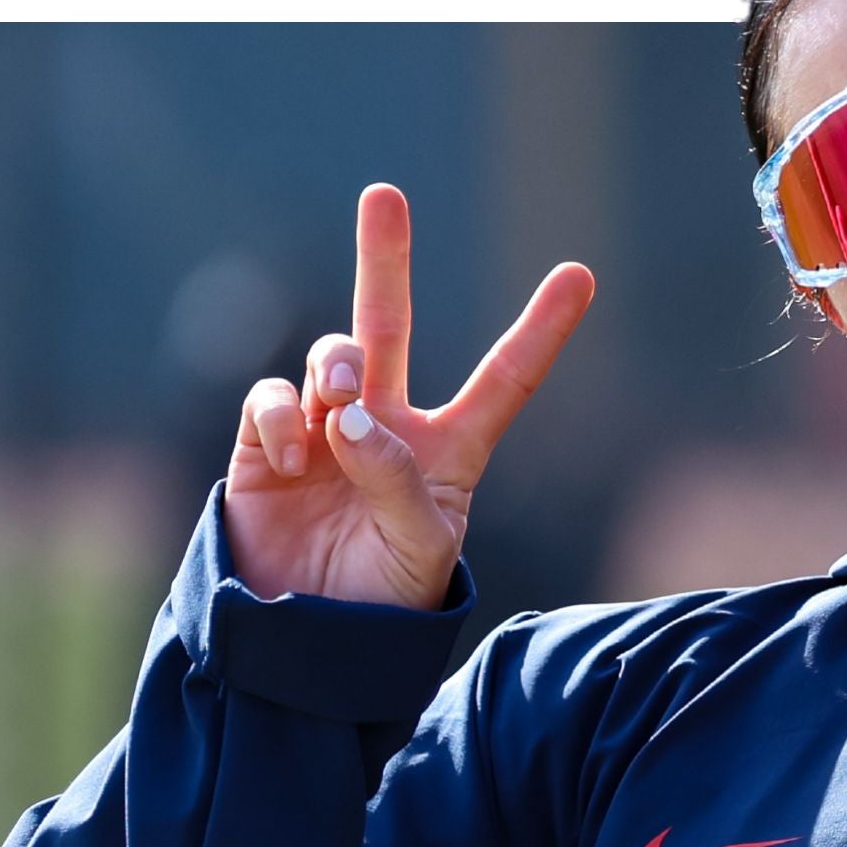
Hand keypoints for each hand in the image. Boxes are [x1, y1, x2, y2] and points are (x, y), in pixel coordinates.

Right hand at [222, 183, 594, 609]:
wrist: (305, 650)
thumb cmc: (383, 610)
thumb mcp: (420, 554)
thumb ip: (400, 483)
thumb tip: (353, 419)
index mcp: (449, 455)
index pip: (504, 382)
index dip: (541, 331)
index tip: (582, 275)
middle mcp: (387, 431)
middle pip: (390, 328)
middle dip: (385, 261)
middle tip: (385, 196)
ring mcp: (323, 433)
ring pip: (332, 356)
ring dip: (339, 363)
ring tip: (344, 397)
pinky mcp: (264, 448)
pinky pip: (274, 399)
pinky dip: (283, 415)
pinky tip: (293, 455)